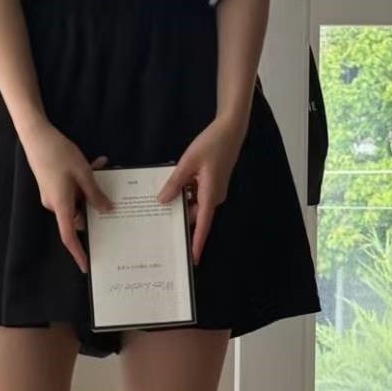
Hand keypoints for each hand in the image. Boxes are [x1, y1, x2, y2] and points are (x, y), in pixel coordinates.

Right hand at [22, 120, 110, 274]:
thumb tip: (106, 211)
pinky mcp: (52, 185)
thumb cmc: (59, 154)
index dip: (78, 252)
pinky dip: (84, 180)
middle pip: (79, 214)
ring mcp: (52, 194)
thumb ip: (95, 194)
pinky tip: (97, 163)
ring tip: (105, 166)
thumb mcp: (83, 173)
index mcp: (61, 205)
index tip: (87, 266)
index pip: (69, 236)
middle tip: (113, 194)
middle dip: (95, 205)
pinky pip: (72, 189)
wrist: (36, 136)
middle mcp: (55, 204)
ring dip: (92, 187)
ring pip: (78, 198)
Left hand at [158, 115, 244, 264]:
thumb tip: (162, 200)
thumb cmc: (212, 144)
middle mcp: (213, 197)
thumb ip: (175, 182)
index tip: (192, 259)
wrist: (230, 130)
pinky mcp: (212, 183)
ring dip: (181, 205)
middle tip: (161, 231)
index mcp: (210, 195)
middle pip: (195, 216)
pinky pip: (196, 195)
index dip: (197, 243)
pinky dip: (185, 194)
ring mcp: (213, 191)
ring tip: (161, 208)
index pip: (202, 225)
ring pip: (194, 204)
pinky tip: (172, 189)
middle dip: (180, 222)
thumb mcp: (188, 162)